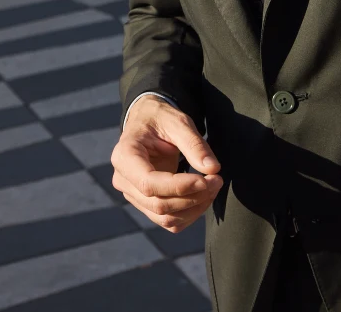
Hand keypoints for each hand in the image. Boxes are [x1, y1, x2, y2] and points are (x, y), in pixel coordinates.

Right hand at [111, 95, 221, 232]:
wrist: (148, 123)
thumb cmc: (160, 119)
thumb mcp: (177, 122)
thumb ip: (194, 144)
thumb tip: (212, 168)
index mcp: (124, 155)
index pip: (149, 183)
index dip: (179, 187)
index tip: (207, 179)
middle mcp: (123, 179)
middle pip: (158, 204)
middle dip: (193, 197)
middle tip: (218, 179)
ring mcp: (132, 195)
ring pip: (165, 218)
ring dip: (195, 208)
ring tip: (214, 186)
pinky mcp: (145, 204)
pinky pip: (168, 221)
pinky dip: (190, 214)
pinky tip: (204, 196)